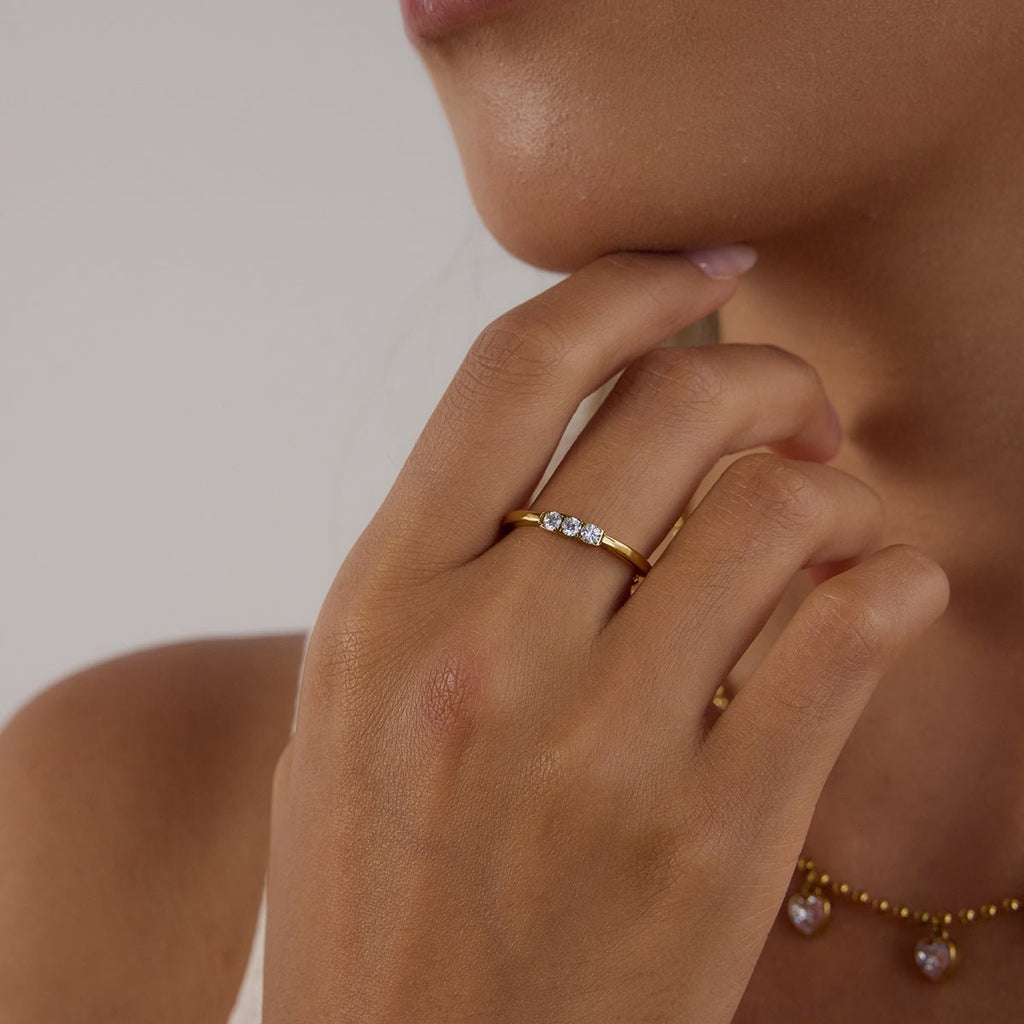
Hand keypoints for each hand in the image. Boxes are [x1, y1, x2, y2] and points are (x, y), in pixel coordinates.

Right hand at [263, 251, 948, 1022]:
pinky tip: (883, 594)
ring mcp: (601, 748)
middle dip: (756, 372)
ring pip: (773, 511)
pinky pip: (844, 642)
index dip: (620, 286)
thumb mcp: (346, 715)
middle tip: (788, 403)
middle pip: (666, 412)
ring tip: (830, 507)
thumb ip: (432, 578)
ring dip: (830, 480)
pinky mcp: (710, 840)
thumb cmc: (376, 897)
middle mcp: (483, 654)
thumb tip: (555, 455)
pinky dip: (891, 584)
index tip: (697, 267)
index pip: (512, 372)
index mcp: (379, 606)